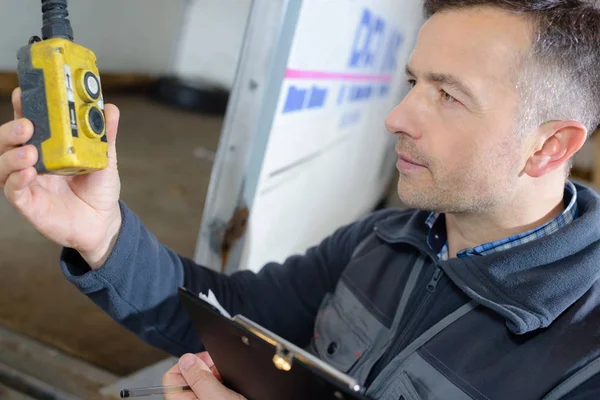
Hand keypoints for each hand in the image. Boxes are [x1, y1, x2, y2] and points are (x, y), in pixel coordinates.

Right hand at [0, 88, 121, 268]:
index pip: (28, 122)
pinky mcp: (28, 204)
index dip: (22, 107)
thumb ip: (105, 136)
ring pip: (3, 165)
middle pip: (6, 141)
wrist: (103, 221)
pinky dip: (17, 180)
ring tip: (30, 151)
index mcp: (47, 146)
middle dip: (11, 130)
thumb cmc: (98, 187)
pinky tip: (28, 173)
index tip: (23, 93)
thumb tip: (110, 109)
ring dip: (11, 156)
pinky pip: (13, 190)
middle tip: (26, 125)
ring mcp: (27, 182)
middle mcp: (31, 161)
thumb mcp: (105, 158)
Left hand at [162, 353, 244, 399]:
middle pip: (188, 377)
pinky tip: (232, 390)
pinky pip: (214, 388)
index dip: (189, 365)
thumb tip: (187, 359)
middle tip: (222, 375)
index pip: (172, 376)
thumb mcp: (218, 398)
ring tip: (229, 385)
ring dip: (217, 378)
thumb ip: (200, 379)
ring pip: (203, 382)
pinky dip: (223, 385)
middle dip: (206, 371)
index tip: (206, 363)